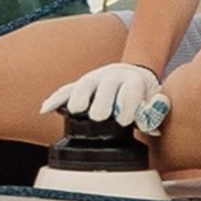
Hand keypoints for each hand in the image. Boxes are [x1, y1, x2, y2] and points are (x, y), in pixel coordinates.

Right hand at [41, 60, 168, 135]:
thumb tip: (152, 127)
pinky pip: (66, 90)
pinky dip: (56, 99)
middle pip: (105, 87)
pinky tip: (46, 109)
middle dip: (102, 101)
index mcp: (134, 80)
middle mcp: (113, 76)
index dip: (127, 106)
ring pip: (84, 86)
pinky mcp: (80, 84)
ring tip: (76, 111)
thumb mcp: (154, 101)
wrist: (132, 73)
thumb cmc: (142, 95)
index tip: (124, 121)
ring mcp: (94, 79)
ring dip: (79, 98)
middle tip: (100, 116)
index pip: (130, 90)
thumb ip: (155, 114)